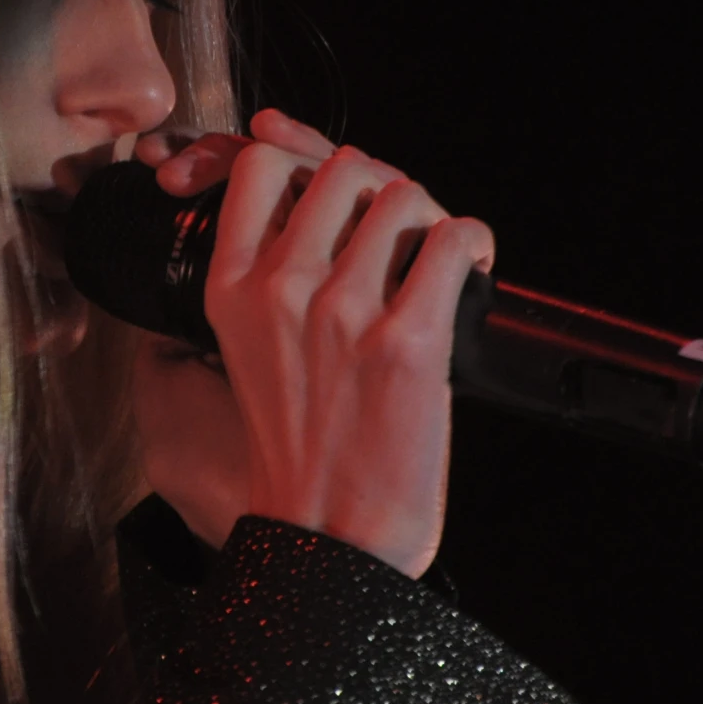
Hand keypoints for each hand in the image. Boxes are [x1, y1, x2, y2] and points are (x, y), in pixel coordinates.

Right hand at [127, 110, 493, 576]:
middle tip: (399, 232)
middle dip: (382, 189)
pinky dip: (473, 246)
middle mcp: (280, 289)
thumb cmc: (296, 453)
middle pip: (344, 167)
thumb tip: (287, 190)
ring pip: (403, 195)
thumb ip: (258, 275)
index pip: (262, 165)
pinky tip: (471, 271)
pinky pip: (454, 240)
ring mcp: (342, 312)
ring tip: (434, 259)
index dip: (306, 162)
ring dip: (430, 220)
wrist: (328, 541)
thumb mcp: (239, 353)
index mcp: (230, 289)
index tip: (331, 192)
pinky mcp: (406, 341)